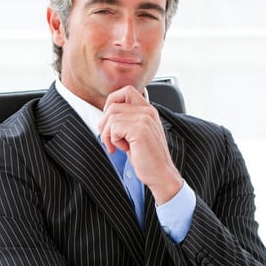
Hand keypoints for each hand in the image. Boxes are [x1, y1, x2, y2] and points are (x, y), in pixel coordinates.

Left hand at [98, 86, 181, 204]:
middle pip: (113, 105)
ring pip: (111, 116)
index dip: (112, 102)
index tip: (110, 121)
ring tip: (117, 146)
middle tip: (108, 139)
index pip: (126, 91)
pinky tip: (123, 149)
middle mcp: (148, 111)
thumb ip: (127, 120)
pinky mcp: (140, 130)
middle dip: (104, 124)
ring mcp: (145, 119)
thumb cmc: (147, 157)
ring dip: (108, 134)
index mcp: (148, 110)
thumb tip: (106, 114)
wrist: (161, 174)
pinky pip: (114, 128)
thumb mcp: (137, 133)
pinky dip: (113, 140)